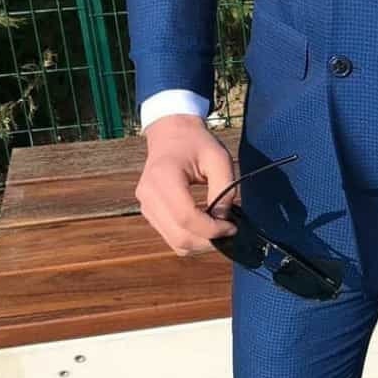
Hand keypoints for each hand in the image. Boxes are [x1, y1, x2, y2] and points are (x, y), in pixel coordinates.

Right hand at [136, 114, 237, 255]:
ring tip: (217, 227)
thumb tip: (223, 220)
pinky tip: (204, 225)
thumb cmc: (197, 143)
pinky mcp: (148, 212)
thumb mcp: (219, 158)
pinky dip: (190, 237)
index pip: (186, 217)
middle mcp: (148, 194)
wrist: (171, 133)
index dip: (212, 230)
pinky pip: (170, 236)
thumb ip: (225, 189)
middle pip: (179, 236)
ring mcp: (145, 205)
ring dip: (200, 243)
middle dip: (208, 241)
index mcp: (164, 176)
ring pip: (175, 242)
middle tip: (228, 230)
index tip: (232, 227)